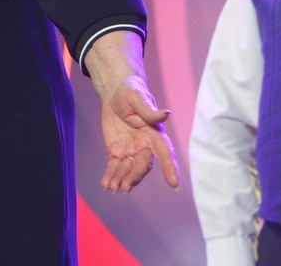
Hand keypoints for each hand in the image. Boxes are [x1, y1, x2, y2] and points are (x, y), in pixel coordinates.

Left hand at [98, 76, 179, 192]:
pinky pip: (114, 165)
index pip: (164, 153)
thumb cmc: (130, 93)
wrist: (114, 94)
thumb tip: (166, 114)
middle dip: (134, 176)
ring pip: (128, 168)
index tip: (174, 184)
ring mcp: (131, 150)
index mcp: (154, 134)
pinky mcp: (117, 151)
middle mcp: (145, 146)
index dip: (169, 168)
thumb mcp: (137, 98)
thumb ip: (149, 110)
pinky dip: (110, 174)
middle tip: (125, 186)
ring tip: (113, 188)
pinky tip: (106, 184)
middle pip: (142, 165)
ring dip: (121, 179)